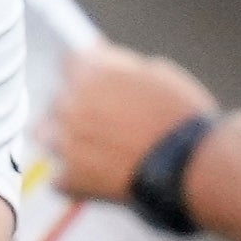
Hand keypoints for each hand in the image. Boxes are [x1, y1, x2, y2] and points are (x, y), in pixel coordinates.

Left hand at [41, 43, 216, 204]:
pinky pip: (59, 177)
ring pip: (47, 136)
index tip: (98, 87)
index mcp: (90, 73)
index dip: (87, 75)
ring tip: (96, 153)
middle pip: (58, 101)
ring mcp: (65, 142)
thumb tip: (106, 59)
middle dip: (76, 110)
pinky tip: (100, 181)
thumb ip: (122, 67)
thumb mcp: (158, 74)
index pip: (70, 64)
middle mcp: (69, 104)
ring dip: (64, 141)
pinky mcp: (69, 177)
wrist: (193, 166)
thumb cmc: (183, 118)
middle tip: (105, 125)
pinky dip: (75, 180)